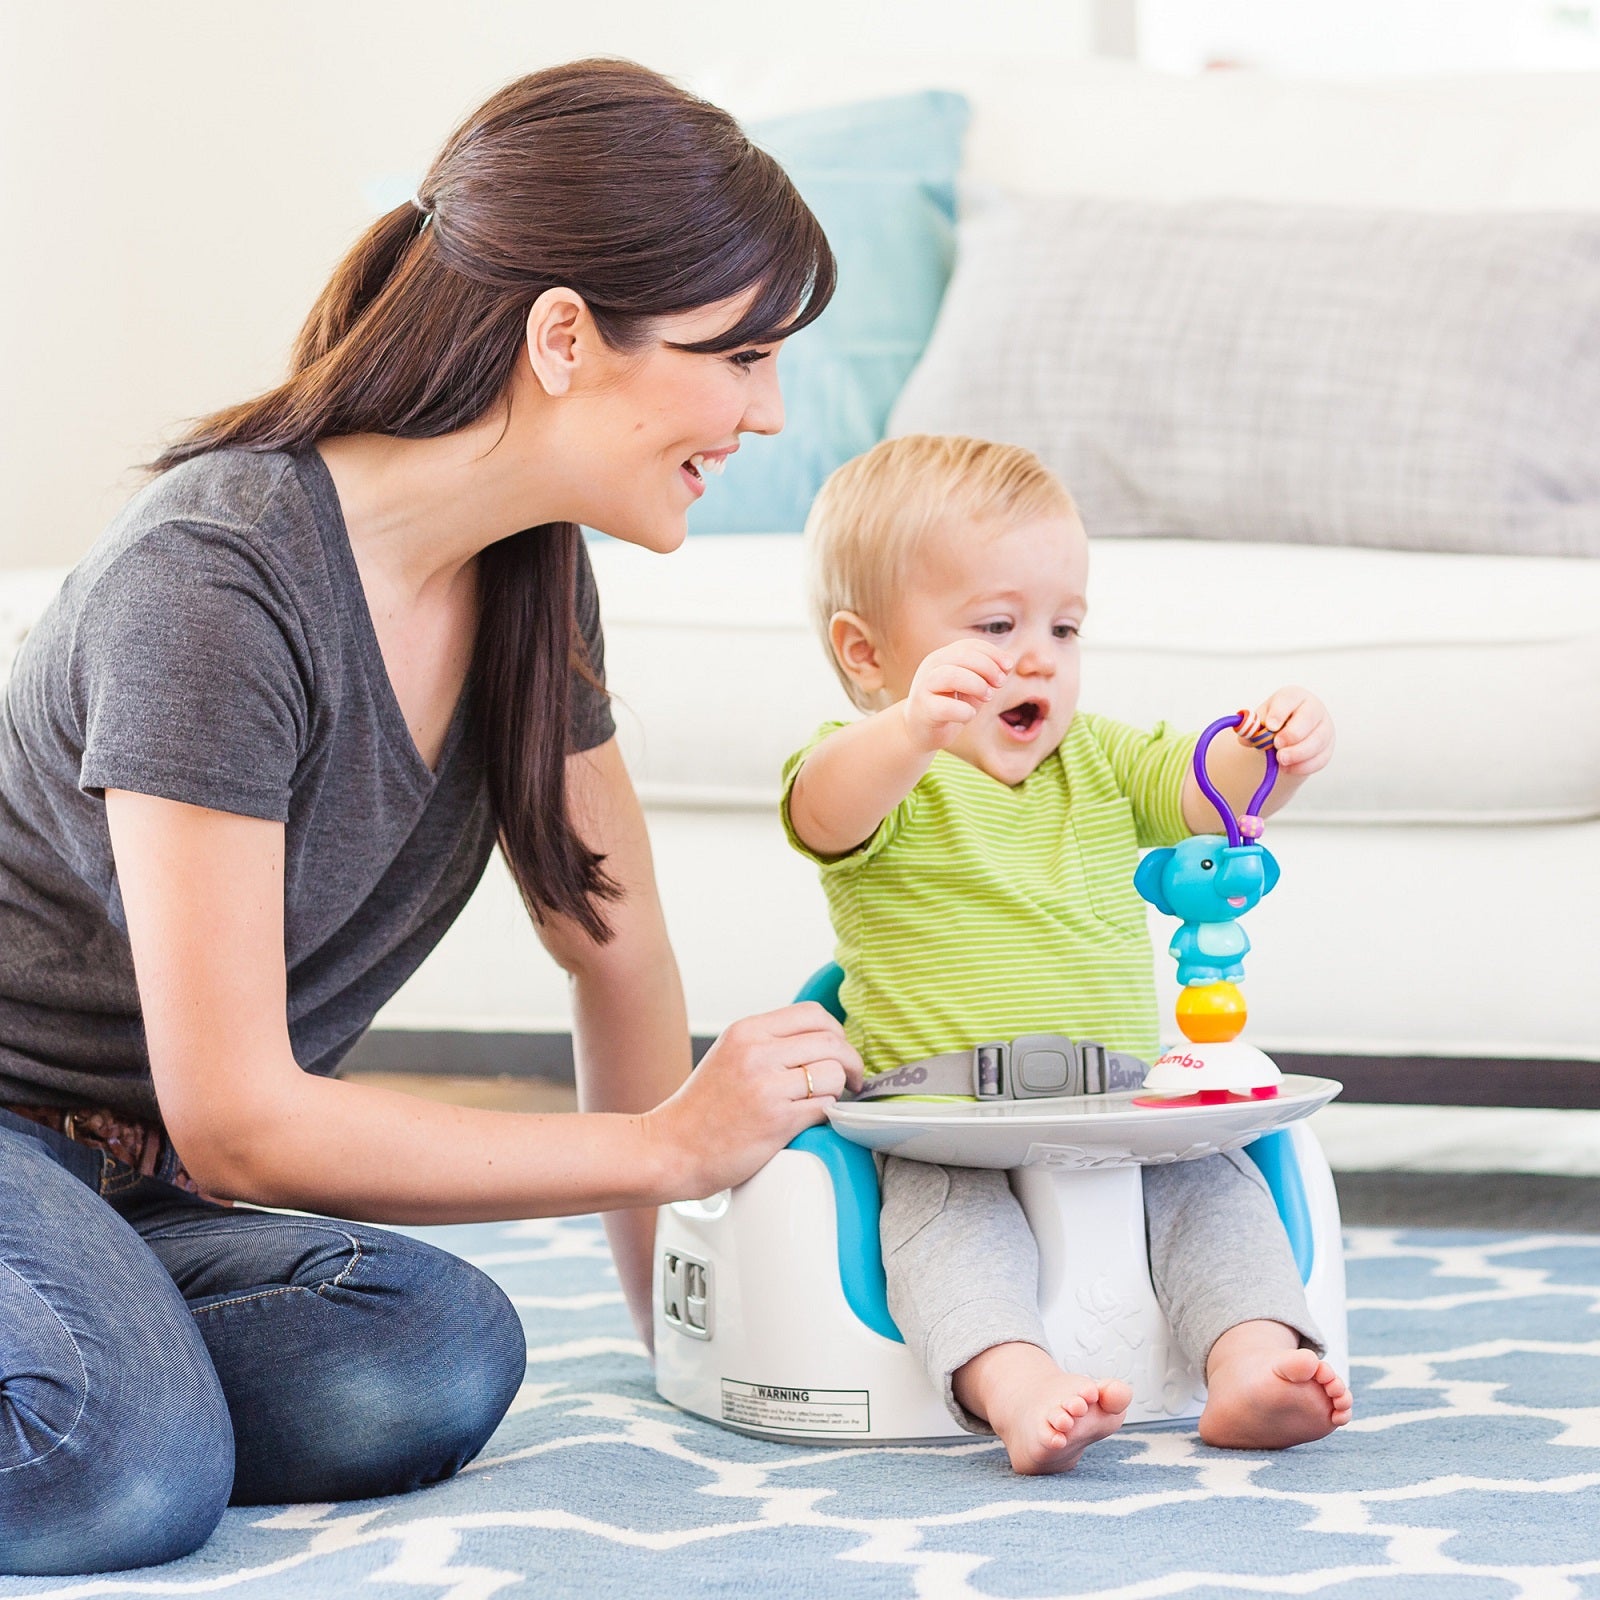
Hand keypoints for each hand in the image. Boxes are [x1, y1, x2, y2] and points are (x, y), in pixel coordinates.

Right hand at [643, 1003, 864, 1198]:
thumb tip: (819, 1041)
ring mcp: (767, 1086)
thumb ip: (768, 1043)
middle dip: (851, 1062)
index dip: (836, 1032)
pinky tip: (816, 1118)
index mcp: (746, 1031)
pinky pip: (825, 1106)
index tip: (839, 1052)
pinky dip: (829, 1113)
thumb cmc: (702, 1110)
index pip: (813, 1013)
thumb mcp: (729, 1056)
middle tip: (851, 1079)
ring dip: (840, 1090)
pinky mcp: (777, 1120)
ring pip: (834, 1073)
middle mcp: (757, 1052)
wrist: (671, 1149)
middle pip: (831, 1041)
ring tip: (828, 1100)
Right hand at [899, 640, 1013, 752]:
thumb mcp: (971, 686)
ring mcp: (924, 687)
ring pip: (951, 676)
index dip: (993, 653)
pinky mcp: (923, 709)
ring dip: (977, 685)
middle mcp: (931, 667)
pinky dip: (964, 711)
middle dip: (988, 668)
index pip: (970, 645)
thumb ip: (986, 674)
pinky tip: (969, 715)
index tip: (1008, 668)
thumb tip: (1007, 664)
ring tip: (988, 697)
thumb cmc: (950, 705)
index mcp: (943, 657)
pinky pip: (946, 707)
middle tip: (999, 683)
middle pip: (962, 656)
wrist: (920, 731)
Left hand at [1238, 687, 1334, 775]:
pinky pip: (1320, 759)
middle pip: (1309, 718)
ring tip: (1281, 760)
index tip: (1270, 726)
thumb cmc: (1274, 723)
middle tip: (1277, 745)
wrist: (1287, 735)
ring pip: (1317, 740)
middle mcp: (1314, 709)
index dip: (1279, 713)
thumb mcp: (1261, 721)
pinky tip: (1287, 768)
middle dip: (1292, 734)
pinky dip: (1303, 766)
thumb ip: (1253, 728)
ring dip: (1298, 753)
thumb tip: (1246, 739)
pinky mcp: (1327, 749)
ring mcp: (1324, 729)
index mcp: (1294, 696)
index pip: (1289, 699)